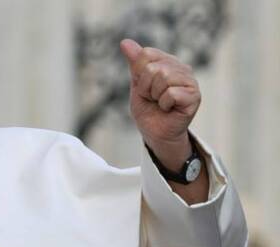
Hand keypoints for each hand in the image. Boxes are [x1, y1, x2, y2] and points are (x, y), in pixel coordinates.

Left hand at [120, 39, 200, 169]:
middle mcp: (182, 68)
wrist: (154, 132)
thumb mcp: (137, 84)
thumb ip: (135, 63)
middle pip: (153, 67)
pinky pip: (170, 93)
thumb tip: (125, 41)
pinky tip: (169, 109)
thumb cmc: (148, 109)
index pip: (146, 54)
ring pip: (163, 78)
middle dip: (146, 87)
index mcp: (168, 62)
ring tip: (160, 103)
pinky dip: (164, 104)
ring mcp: (190, 81)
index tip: (144, 87)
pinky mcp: (194, 96)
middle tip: (153, 98)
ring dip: (155, 96)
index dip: (139, 74)